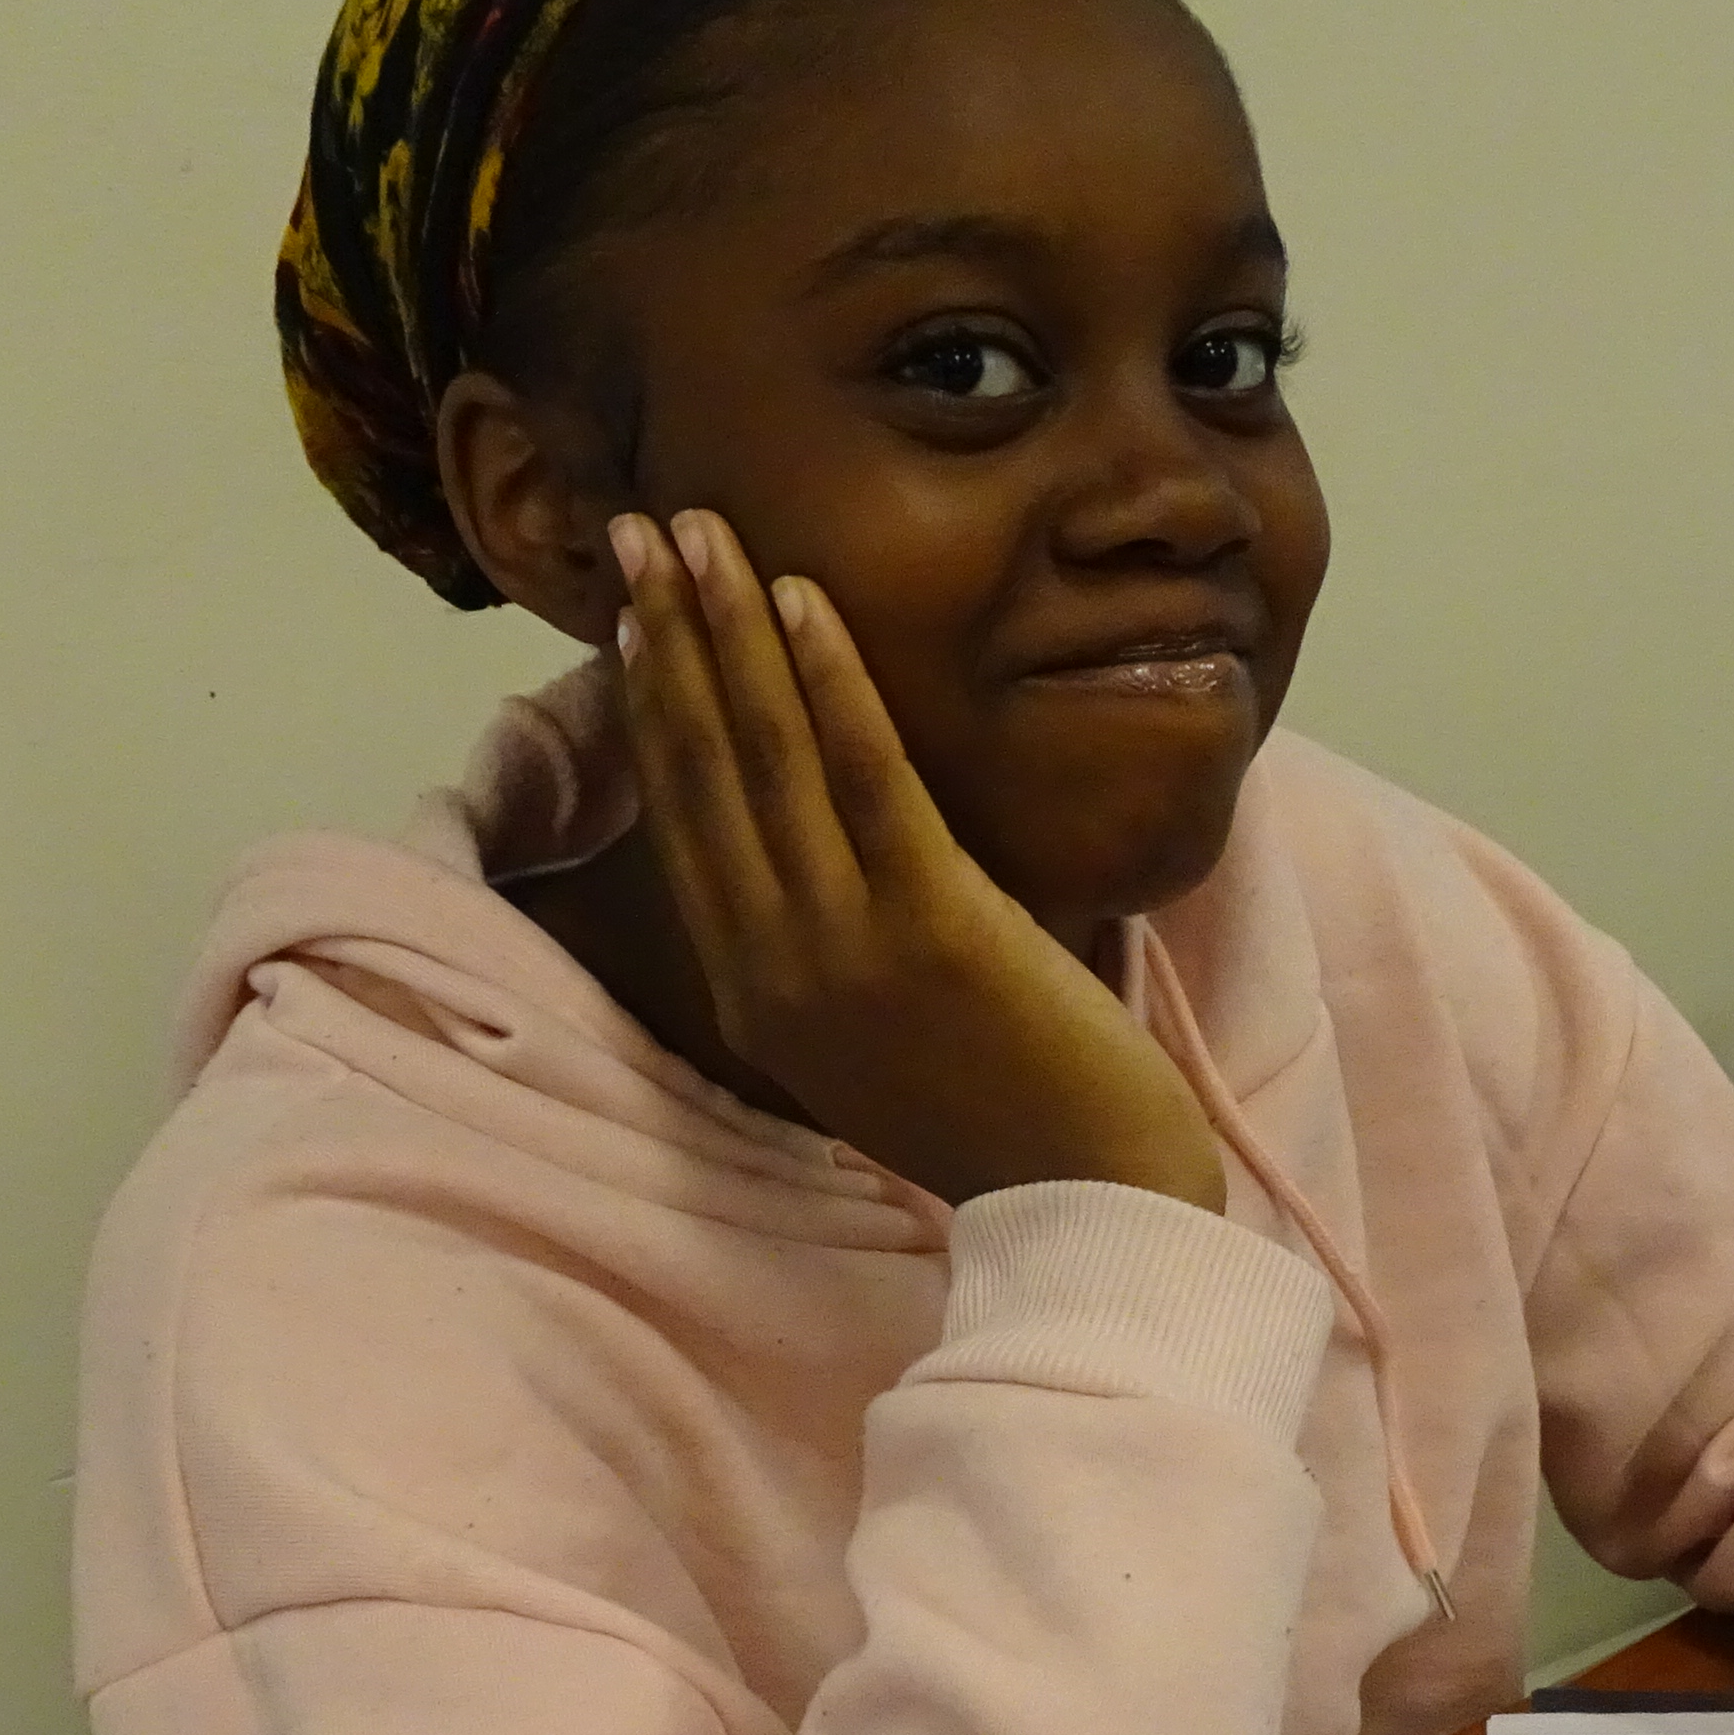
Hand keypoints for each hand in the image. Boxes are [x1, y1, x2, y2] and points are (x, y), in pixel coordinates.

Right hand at [611, 509, 1226, 1210]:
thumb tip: (822, 838)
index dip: (656, 706)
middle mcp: (773, 970)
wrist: (1095, 1205)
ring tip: (703, 530)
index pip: (686, 822)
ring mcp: (842, 952)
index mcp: (755, 996)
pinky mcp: (929, 930)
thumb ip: (832, 948)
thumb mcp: (883, 1037)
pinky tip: (805, 598)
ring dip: (728, 631)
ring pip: (765, 760)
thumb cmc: (1012, 1116)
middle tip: (644, 529)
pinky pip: (866, 780)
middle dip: (669, 639)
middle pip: (703, 773)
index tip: (638, 612)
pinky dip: (830, 681)